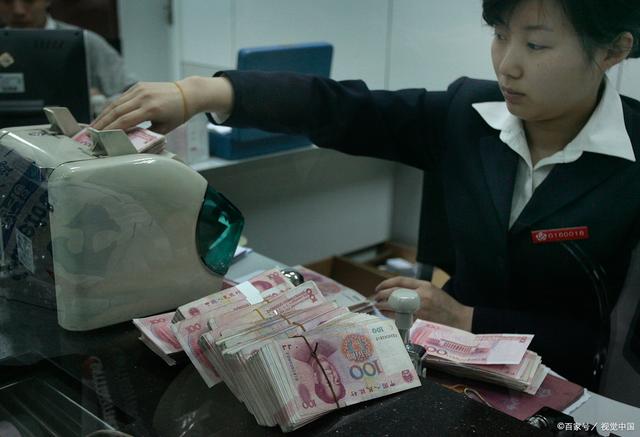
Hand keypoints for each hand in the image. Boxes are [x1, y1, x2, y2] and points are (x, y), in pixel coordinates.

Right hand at [91, 76, 233, 133]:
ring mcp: (140, 90)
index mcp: (151, 109)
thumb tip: (133, 144)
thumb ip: (149, 135)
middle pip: (117, 111)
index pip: (125, 121)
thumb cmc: (178, 114)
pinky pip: (121, 98)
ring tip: (94, 126)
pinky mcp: (138, 86)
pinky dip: (111, 107)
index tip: (101, 139)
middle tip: (91, 134)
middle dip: (102, 123)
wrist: (187, 93)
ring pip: (116, 103)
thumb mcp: (166, 128)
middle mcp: (144, 97)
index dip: (111, 130)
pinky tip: (105, 116)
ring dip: (103, 115)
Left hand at [374, 276, 473, 330]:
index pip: (400, 281)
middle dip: (382, 296)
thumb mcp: (432, 290)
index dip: (386, 284)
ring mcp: (421, 308)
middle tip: (375, 299)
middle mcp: (422, 295)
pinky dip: (392, 316)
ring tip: (378, 307)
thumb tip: (395, 291)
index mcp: (424, 285)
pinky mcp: (420, 320)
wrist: (460, 319)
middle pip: (395, 293)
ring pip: (396, 306)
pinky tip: (387, 316)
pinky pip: (402, 317)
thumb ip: (416, 289)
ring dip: (384, 307)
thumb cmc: (445, 305)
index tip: (378, 288)